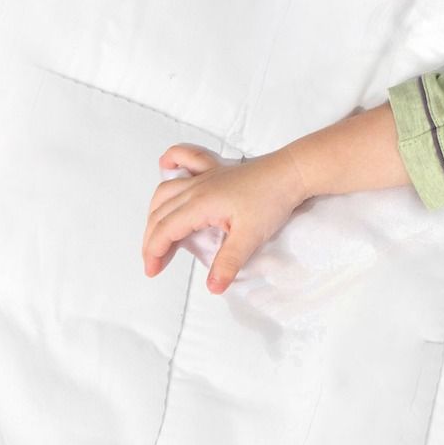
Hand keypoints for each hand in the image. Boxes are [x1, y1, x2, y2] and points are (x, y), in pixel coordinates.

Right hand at [143, 144, 311, 294]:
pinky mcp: (215, 169)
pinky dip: (172, 162)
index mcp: (199, 204)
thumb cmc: (272, 200)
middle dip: (152, 240)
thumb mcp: (251, 237)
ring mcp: (204, 176)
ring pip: (166, 191)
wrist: (291, 173)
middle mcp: (195, 188)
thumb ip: (228, 263)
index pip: (165, 230)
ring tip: (156, 232)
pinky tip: (165, 167)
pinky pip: (185, 158)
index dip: (154, 252)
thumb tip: (213, 286)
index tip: (152, 270)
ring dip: (155, 212)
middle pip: (160, 213)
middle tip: (154, 262)